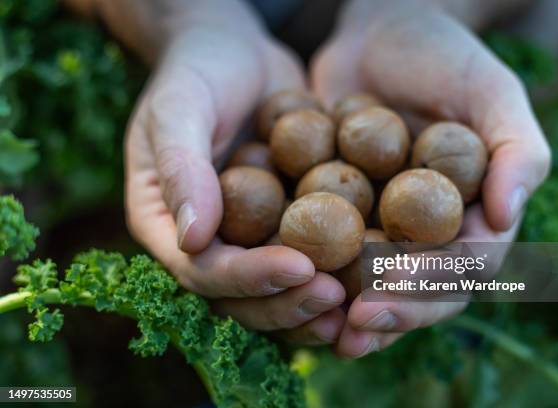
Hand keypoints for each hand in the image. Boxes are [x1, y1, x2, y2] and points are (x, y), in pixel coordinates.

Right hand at [123, 1, 344, 344]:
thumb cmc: (199, 70)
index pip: (203, 270)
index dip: (249, 278)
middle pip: (241, 296)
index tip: (301, 267)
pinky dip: (336, 273)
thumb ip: (181, 169)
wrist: (237, 55)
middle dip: (289, 302)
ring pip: (275, 291)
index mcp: (166, 225)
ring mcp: (246, 237)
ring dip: (314, 304)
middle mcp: (207, 243)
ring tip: (358, 306)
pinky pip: (306, 256)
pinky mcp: (283, 224)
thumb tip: (194, 240)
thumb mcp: (180, 107)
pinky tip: (373, 275)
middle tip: (338, 298)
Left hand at [311, 0, 550, 356]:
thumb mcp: (489, 91)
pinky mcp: (341, 219)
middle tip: (356, 326)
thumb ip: (515, 150)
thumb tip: (507, 214)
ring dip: (349, 315)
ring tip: (324, 333)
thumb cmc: (443, 59)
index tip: (395, 283)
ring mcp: (386, 231)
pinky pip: (329, 257)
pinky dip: (313, 279)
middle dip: (391, 311)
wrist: (378, 37)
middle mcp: (432, 235)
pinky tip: (288, 291)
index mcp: (475, 217)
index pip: (465, 265)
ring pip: (374, 288)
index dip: (434, 281)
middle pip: (421, 291)